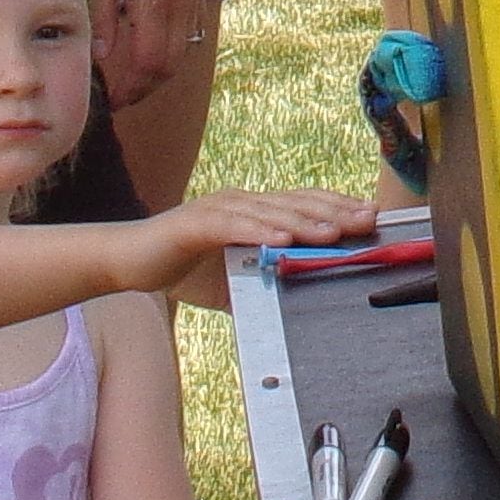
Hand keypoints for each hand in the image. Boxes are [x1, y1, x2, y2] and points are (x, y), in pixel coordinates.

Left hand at [93, 0, 201, 109]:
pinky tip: (148, 40)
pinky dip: (170, 43)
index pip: (150, 66)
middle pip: (170, 65)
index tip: (108, 99)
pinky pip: (189, 26)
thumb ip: (104, 16)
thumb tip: (102, 57)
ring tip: (129, 73)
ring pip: (183, 48)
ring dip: (157, 67)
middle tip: (117, 94)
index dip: (129, 90)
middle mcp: (183, 0)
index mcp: (158, 0)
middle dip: (143, 86)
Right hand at [116, 186, 376, 295]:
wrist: (130, 262)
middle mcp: (241, 201)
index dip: (337, 207)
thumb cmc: (182, 268)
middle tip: (367, 221)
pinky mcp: (196, 223)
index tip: (369, 217)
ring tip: (335, 231)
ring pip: (271, 213)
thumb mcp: (234, 279)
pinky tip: (283, 240)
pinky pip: (235, 226)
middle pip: (296, 203)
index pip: (303, 204)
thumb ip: (263, 281)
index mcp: (253, 210)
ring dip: (305, 221)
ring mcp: (219, 208)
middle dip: (334, 211)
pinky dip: (261, 231)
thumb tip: (296, 298)